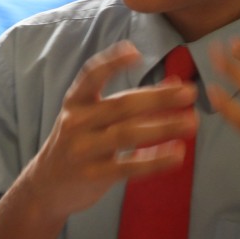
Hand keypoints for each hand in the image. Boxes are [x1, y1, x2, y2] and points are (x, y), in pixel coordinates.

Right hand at [24, 40, 196, 220]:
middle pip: (121, 105)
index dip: (112, 62)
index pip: (90, 75)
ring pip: (128, 134)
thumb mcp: (92, 118)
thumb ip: (128, 101)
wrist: (47, 186)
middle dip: (158, 98)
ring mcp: (83, 149)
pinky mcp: (93, 175)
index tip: (135, 52)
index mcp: (75, 102)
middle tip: (190, 93)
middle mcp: (76, 122)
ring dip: (163, 127)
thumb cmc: (78, 144)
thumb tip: (175, 84)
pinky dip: (155, 160)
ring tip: (192, 122)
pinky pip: (129, 166)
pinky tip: (178, 154)